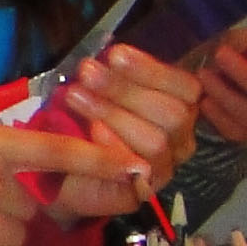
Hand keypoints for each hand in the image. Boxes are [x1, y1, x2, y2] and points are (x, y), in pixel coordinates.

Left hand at [44, 47, 200, 218]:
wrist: (61, 173)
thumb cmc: (85, 125)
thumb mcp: (99, 93)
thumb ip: (111, 76)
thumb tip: (104, 55)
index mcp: (179, 107)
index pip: (185, 86)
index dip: (152, 70)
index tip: (115, 54)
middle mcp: (181, 138)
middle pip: (174, 113)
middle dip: (126, 90)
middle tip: (88, 73)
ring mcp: (167, 166)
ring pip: (157, 140)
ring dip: (113, 114)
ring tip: (76, 96)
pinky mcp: (145, 191)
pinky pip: (138, 169)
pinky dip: (113, 146)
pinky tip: (90, 131)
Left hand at [193, 36, 246, 147]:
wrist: (225, 93)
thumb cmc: (243, 62)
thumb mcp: (246, 46)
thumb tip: (243, 37)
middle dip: (245, 74)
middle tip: (221, 53)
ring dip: (223, 92)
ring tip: (204, 74)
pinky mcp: (246, 134)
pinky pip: (232, 128)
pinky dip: (215, 113)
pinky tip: (204, 99)